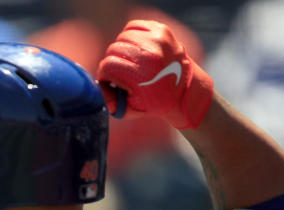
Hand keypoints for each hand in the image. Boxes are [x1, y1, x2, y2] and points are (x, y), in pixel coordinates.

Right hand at [96, 19, 212, 129]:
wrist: (185, 90)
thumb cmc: (154, 102)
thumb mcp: (131, 109)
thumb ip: (110, 102)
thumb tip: (98, 91)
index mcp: (141, 75)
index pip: (107, 66)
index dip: (105, 75)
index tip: (111, 81)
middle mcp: (150, 54)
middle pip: (113, 50)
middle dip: (113, 62)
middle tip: (121, 72)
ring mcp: (157, 39)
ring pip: (122, 37)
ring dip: (121, 49)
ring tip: (129, 60)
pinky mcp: (162, 30)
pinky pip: (133, 26)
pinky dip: (130, 36)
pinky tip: (135, 48)